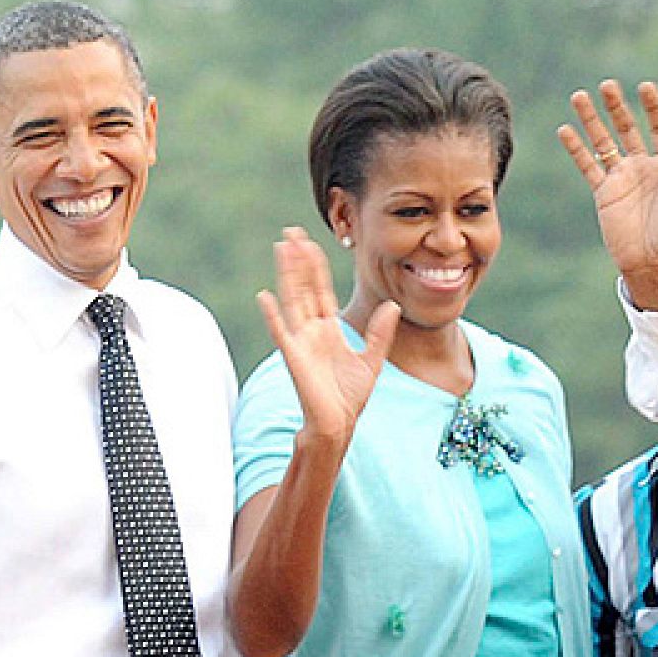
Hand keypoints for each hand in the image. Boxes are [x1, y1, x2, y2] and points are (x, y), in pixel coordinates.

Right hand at [257, 227, 399, 442]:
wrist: (339, 424)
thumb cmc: (350, 397)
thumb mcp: (371, 360)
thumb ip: (380, 333)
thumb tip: (392, 306)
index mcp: (329, 330)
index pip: (320, 290)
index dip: (316, 266)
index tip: (311, 242)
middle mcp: (312, 331)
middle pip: (303, 287)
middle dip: (297, 260)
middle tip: (290, 232)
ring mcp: (301, 342)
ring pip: (292, 300)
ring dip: (286, 275)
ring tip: (281, 249)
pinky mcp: (295, 358)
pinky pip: (282, 332)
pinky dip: (273, 316)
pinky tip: (265, 296)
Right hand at [558, 80, 657, 305]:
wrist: (650, 263)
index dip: (652, 108)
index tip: (645, 87)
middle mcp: (642, 166)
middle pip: (627, 128)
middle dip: (617, 107)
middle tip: (607, 85)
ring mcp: (621, 178)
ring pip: (603, 142)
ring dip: (592, 120)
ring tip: (579, 96)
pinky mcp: (604, 192)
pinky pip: (588, 165)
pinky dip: (576, 148)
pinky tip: (565, 129)